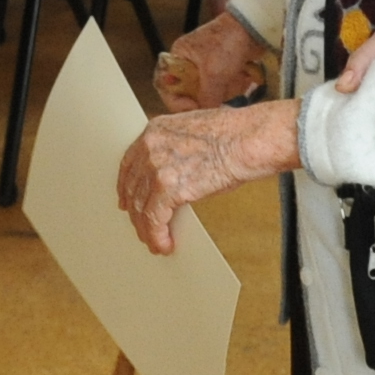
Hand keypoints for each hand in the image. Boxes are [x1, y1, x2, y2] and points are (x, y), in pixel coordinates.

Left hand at [117, 100, 299, 253]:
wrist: (248, 140)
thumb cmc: (234, 135)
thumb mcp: (193, 132)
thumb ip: (175, 149)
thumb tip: (173, 173)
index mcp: (155, 130)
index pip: (129, 163)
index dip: (126, 186)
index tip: (125, 200)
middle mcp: (151, 147)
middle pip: (133, 188)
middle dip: (136, 212)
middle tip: (141, 227)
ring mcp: (157, 167)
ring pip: (141, 207)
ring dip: (146, 229)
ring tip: (154, 242)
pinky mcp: (168, 188)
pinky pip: (154, 220)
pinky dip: (156, 236)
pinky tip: (163, 245)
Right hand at [154, 11, 265, 110]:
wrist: (253, 27)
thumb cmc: (228, 42)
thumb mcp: (214, 73)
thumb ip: (206, 97)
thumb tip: (205, 114)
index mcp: (178, 56)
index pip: (165, 85)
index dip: (176, 101)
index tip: (193, 108)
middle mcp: (188, 62)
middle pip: (189, 93)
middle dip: (208, 94)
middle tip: (220, 93)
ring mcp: (205, 66)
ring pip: (208, 93)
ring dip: (225, 89)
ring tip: (236, 77)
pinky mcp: (222, 69)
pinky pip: (222, 88)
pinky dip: (233, 85)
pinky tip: (243, 75)